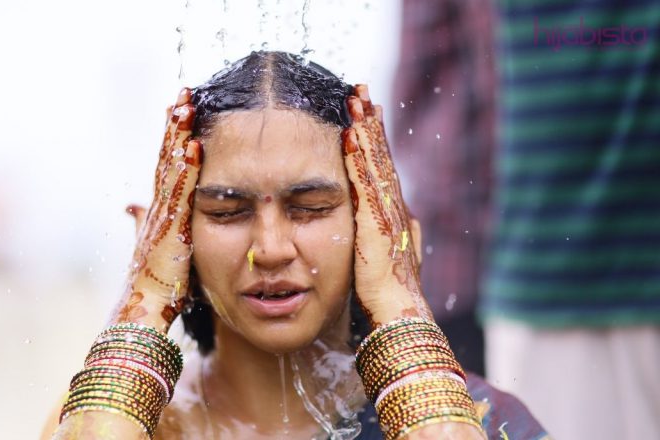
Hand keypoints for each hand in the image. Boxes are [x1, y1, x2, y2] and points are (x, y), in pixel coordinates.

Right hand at [107, 88, 202, 332]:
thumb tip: (130, 206)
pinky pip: (180, 191)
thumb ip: (143, 225)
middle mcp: (157, 208)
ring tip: (187, 106)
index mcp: (158, 212)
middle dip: (175, 126)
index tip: (179, 112)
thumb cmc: (152, 287)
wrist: (142, 311)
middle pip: (166, 159)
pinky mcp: (170, 228)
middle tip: (184, 94)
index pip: (166, 168)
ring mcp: (162, 216)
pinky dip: (186, 167)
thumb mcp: (151, 249)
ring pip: (170, 168)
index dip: (172, 140)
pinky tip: (195, 146)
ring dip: (178, 137)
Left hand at [342, 84, 432, 326]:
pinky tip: (349, 135)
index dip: (375, 140)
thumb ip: (403, 236)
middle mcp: (393, 205)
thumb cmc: (391, 294)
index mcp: (393, 213)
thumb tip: (413, 221)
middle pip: (380, 155)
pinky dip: (358, 157)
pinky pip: (364, 181)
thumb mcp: (396, 258)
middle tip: (361, 91)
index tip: (368, 114)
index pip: (382, 168)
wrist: (398, 312)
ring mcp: (386, 210)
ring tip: (355, 100)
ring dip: (364, 129)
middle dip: (371, 122)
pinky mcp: (374, 220)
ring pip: (374, 161)